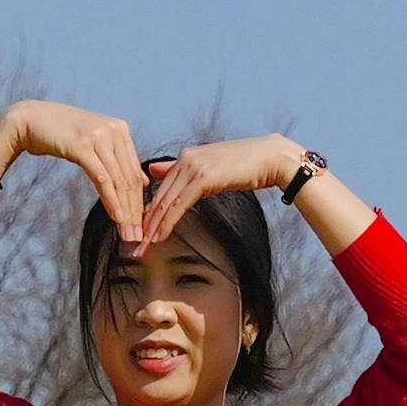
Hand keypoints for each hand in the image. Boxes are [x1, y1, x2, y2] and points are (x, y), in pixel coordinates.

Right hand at [0, 98, 151, 224]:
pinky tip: (116, 217)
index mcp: (120, 129)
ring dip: (124, 210)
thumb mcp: (93, 143)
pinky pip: (102, 178)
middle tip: (137, 235)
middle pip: (129, 177)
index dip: (139, 200)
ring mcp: (99, 137)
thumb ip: (117, 158)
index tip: (141, 223)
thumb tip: (142, 181)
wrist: (30, 119)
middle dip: (134, 209)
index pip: (134, 171)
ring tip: (128, 232)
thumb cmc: (60, 134)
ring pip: (118, 180)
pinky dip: (111, 200)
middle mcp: (114, 131)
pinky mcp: (83, 146)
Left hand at [142, 133, 310, 244]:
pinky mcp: (202, 177)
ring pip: (164, 202)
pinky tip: (158, 237)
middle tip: (133, 246)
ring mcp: (192, 167)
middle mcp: (184, 159)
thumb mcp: (213, 167)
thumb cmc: (249, 165)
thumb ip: (187, 171)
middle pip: (157, 197)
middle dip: (144, 224)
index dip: (148, 212)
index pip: (160, 189)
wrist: (273, 158)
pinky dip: (166, 222)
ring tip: (141, 248)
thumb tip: (156, 171)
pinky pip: (178, 204)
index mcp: (186, 157)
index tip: (139, 232)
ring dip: (151, 228)